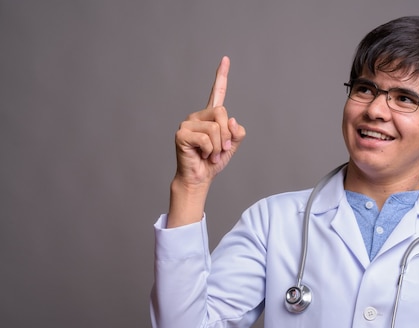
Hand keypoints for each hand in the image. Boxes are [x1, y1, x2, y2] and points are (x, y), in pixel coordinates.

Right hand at [167, 56, 245, 226]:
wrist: (200, 178)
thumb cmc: (213, 162)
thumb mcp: (232, 146)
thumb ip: (236, 132)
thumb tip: (232, 121)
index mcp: (210, 116)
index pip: (217, 92)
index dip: (221, 75)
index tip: (225, 59)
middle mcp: (198, 116)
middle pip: (222, 112)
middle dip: (227, 136)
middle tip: (221, 151)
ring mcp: (188, 123)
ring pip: (215, 128)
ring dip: (218, 147)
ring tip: (211, 155)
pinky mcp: (181, 134)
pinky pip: (206, 139)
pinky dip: (210, 151)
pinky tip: (203, 156)